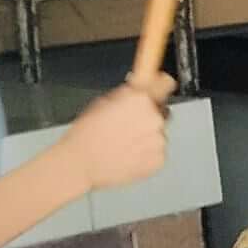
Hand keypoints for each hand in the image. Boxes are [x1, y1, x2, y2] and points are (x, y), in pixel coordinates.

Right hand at [61, 80, 172, 194]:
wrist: (81, 164)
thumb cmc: (86, 135)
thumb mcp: (102, 102)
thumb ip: (126, 93)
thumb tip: (138, 85)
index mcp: (140, 99)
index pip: (166, 83)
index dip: (160, 86)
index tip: (158, 89)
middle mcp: (154, 118)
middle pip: (161, 111)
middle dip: (148, 115)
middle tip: (127, 124)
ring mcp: (159, 140)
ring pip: (158, 133)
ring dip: (146, 136)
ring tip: (123, 143)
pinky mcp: (159, 159)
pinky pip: (157, 152)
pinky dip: (146, 153)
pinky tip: (128, 154)